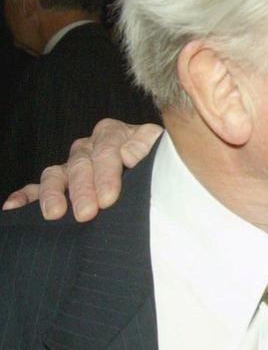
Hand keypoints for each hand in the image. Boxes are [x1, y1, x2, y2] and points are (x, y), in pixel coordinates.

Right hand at [1, 119, 161, 219]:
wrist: (170, 194)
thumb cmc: (168, 172)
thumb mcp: (165, 156)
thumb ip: (150, 149)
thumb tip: (128, 154)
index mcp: (116, 135)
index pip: (107, 148)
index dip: (108, 173)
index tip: (110, 198)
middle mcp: (91, 148)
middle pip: (81, 163)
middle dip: (83, 189)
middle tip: (87, 213)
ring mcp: (73, 167)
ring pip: (56, 174)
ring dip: (54, 194)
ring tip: (54, 214)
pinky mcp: (60, 186)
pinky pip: (37, 189)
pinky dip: (25, 197)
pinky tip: (12, 208)